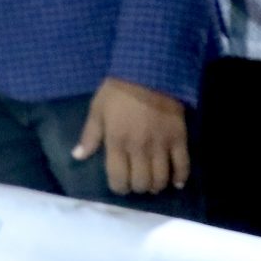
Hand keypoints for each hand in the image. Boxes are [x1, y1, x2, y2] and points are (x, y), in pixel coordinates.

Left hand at [72, 78, 190, 195]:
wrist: (149, 73)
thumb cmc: (118, 91)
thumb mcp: (97, 109)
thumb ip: (89, 135)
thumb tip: (77, 156)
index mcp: (117, 141)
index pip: (118, 177)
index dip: (118, 187)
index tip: (119, 186)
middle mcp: (139, 148)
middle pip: (141, 182)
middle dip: (137, 187)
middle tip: (136, 182)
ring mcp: (161, 145)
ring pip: (161, 179)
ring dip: (156, 186)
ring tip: (153, 183)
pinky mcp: (178, 139)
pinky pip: (183, 166)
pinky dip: (180, 178)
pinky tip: (176, 183)